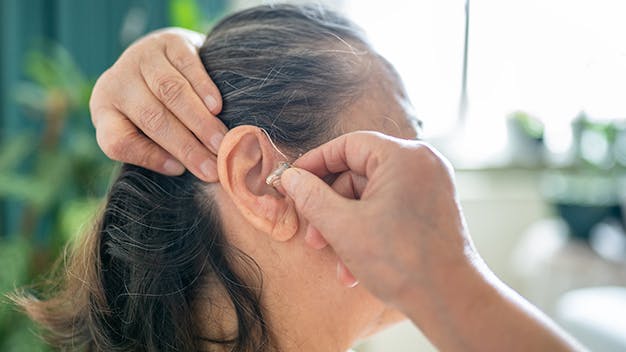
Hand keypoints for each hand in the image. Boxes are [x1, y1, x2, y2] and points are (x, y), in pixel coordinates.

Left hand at [90, 28, 226, 181]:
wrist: (162, 57)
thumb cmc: (157, 106)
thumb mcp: (143, 128)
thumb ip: (158, 150)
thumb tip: (191, 170)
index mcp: (105, 110)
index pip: (118, 141)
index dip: (148, 157)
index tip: (179, 171)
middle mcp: (118, 82)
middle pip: (152, 118)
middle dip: (186, 146)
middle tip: (212, 168)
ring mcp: (141, 57)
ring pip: (171, 92)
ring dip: (199, 121)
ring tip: (221, 142)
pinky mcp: (168, 41)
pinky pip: (188, 66)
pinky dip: (204, 89)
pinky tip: (217, 108)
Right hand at [280, 131, 583, 351]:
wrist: (451, 301)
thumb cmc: (402, 263)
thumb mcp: (343, 227)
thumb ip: (311, 197)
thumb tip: (291, 179)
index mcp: (404, 156)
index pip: (347, 145)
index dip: (315, 163)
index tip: (292, 181)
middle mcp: (421, 164)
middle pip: (358, 174)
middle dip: (330, 208)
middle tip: (312, 234)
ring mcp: (430, 186)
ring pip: (371, 197)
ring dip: (346, 228)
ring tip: (335, 260)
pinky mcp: (432, 208)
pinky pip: (389, 209)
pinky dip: (369, 232)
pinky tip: (354, 267)